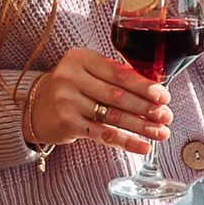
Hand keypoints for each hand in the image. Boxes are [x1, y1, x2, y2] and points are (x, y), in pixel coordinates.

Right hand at [24, 44, 169, 157]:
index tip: (164, 96)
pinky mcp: (66, 123)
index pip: (119, 73)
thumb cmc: (72, 86)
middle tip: (167, 116)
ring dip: (141, 126)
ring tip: (161, 132)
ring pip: (112, 116)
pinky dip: (125, 141)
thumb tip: (156, 89)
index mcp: (81, 58)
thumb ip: (115, 75)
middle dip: (146, 108)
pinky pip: (102, 134)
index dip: (144, 86)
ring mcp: (67, 101)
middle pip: (117, 95)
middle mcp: (70, 77)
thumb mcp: (88, 71)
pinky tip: (143, 146)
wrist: (36, 107)